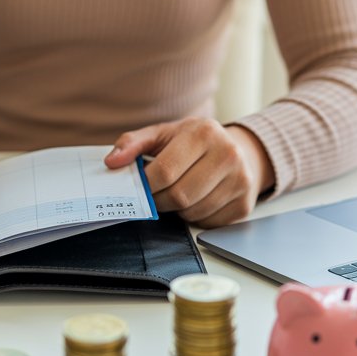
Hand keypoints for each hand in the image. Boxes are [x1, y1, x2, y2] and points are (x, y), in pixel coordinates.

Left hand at [104, 118, 273, 227]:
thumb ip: (133, 144)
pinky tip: (197, 200)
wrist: (239, 150)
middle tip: (155, 196)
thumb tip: (112, 162)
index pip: (165, 171)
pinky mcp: (245, 204)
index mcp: (203, 133)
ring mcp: (240, 180)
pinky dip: (196, 217)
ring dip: (178, 210)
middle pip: (179, 195)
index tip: (140, 188)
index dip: (146, 186)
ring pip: (193, 212)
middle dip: (160, 201)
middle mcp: (227, 154)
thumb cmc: (194, 143)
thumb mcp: (163, 134)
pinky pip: (208, 222)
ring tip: (179, 193)